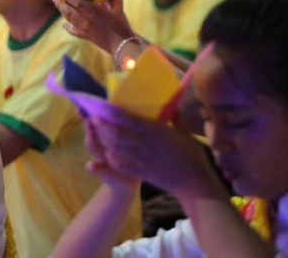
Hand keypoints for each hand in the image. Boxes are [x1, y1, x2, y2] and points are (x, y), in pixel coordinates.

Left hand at [53, 0, 133, 53]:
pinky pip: (72, 31)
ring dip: (61, 11)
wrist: (122, 44)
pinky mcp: (85, 36)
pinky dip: (67, 27)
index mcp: (93, 10)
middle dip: (59, 2)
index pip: (75, 1)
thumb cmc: (121, 25)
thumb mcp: (119, 8)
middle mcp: (85, 19)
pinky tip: (64, 24)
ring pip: (68, 19)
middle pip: (67, 10)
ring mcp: (83, 28)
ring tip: (58, 4)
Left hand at [90, 105, 219, 199]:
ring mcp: (142, 160)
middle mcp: (146, 144)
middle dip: (103, 126)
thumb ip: (176, 118)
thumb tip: (171, 105)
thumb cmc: (192, 155)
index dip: (113, 113)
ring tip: (96, 133)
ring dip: (104, 140)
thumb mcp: (185, 132)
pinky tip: (107, 154)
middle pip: (118, 134)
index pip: (129, 119)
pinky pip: (122, 165)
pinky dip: (112, 159)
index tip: (103, 107)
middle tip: (93, 118)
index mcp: (156, 131)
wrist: (195, 182)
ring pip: (116, 148)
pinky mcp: (141, 173)